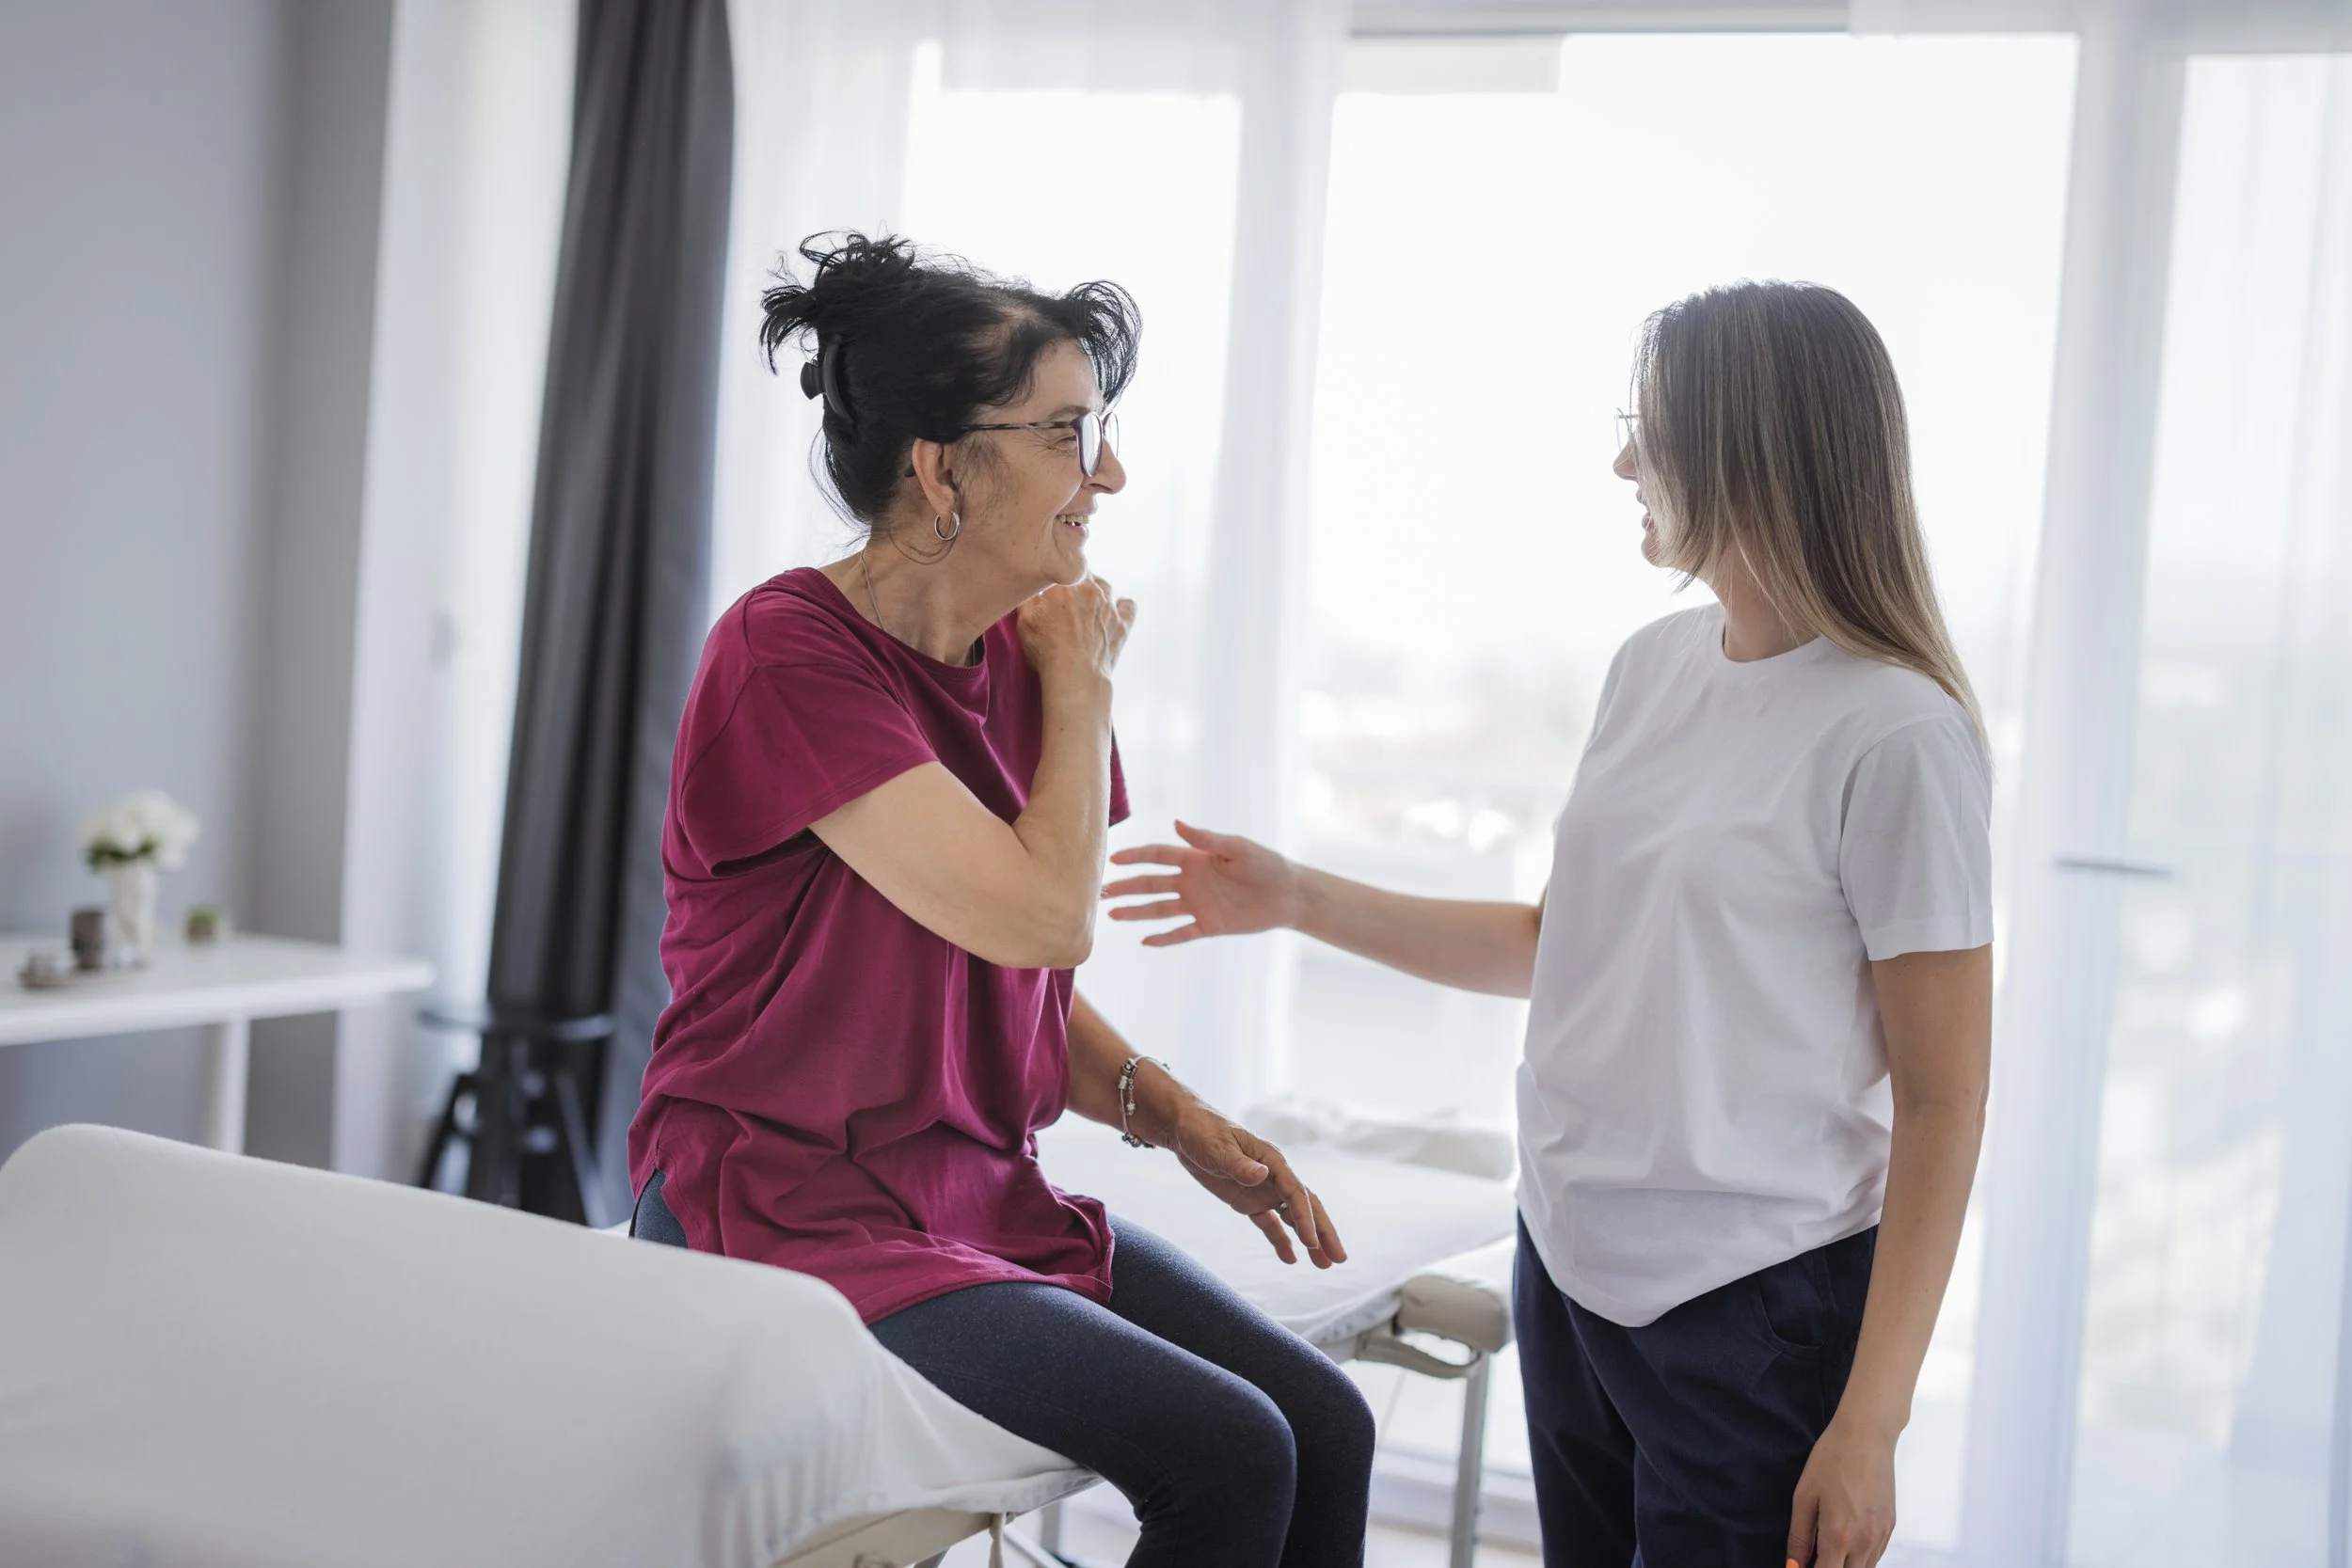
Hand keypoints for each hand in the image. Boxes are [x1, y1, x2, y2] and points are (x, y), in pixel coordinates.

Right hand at [1017, 575, 1134, 687]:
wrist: (1074, 675)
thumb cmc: (1047, 649)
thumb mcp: (1025, 620)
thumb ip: (1029, 597)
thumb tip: (1033, 587)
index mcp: (1065, 584)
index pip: (1065, 566)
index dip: (1060, 573)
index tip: (1055, 582)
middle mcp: (1090, 590)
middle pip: (1086, 574)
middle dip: (1077, 581)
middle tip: (1068, 596)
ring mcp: (1109, 607)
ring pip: (1106, 587)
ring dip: (1098, 591)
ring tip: (1089, 602)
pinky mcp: (1122, 625)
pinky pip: (1128, 607)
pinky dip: (1124, 606)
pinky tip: (1119, 608)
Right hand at [1102, 821, 1302, 945]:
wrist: (1289, 894)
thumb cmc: (1267, 864)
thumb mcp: (1237, 848)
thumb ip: (1207, 839)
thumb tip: (1176, 823)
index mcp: (1196, 859)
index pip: (1158, 856)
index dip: (1135, 856)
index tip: (1112, 859)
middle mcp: (1192, 882)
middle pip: (1151, 884)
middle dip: (1126, 886)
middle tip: (1100, 889)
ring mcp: (1198, 905)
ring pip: (1160, 910)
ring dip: (1136, 911)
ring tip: (1111, 913)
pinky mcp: (1209, 925)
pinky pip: (1181, 933)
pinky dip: (1164, 938)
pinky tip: (1144, 940)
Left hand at [1161, 1093, 1346, 1268]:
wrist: (1185, 1129)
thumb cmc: (1202, 1131)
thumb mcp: (1218, 1147)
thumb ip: (1239, 1164)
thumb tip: (1262, 1175)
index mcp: (1271, 1160)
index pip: (1295, 1192)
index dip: (1305, 1218)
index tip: (1311, 1242)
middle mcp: (1273, 1175)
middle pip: (1305, 1205)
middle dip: (1323, 1232)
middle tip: (1339, 1259)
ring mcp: (1263, 1189)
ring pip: (1293, 1217)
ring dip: (1309, 1240)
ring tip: (1324, 1265)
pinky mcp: (1249, 1200)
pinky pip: (1270, 1223)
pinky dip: (1281, 1240)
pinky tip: (1290, 1259)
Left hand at [1787, 1412, 1896, 1567]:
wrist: (1867, 1435)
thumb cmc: (1831, 1459)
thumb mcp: (1804, 1496)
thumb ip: (1799, 1536)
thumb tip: (1792, 1566)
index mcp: (1839, 1535)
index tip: (1800, 1567)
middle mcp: (1864, 1542)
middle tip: (1814, 1557)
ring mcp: (1881, 1535)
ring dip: (1846, 1566)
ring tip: (1828, 1551)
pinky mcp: (1890, 1526)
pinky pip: (1876, 1556)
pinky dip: (1861, 1559)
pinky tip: (1847, 1545)